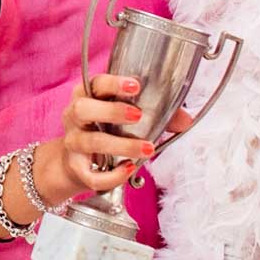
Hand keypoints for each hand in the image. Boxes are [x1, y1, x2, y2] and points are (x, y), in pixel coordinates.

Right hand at [41, 74, 194, 202]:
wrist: (77, 163)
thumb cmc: (106, 131)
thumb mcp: (126, 117)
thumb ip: (157, 116)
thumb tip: (186, 120)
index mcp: (87, 96)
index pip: (95, 84)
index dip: (113, 84)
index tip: (135, 86)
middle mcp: (74, 117)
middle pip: (82, 109)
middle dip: (111, 111)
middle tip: (137, 116)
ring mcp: (73, 142)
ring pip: (91, 141)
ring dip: (121, 145)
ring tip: (147, 148)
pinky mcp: (76, 168)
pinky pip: (91, 174)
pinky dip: (112, 175)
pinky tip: (129, 169)